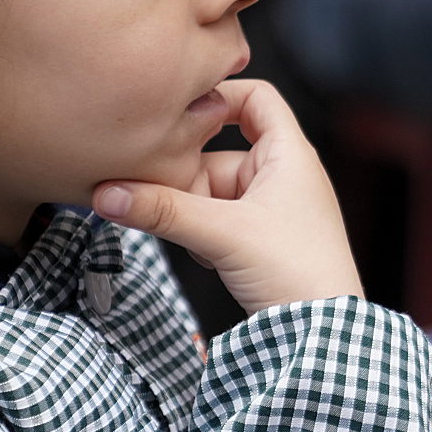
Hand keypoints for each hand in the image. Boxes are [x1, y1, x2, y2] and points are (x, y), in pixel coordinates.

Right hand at [91, 81, 363, 313]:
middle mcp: (283, 174)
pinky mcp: (261, 239)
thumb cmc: (297, 272)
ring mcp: (271, 208)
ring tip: (195, 237)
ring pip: (211, 191)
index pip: (256, 97)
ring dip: (192, 211)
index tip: (178, 111)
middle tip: (164, 200)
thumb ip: (164, 211)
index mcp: (289, 154)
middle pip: (217, 153)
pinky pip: (218, 220)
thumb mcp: (223, 234)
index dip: (218, 96)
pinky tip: (207, 256)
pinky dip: (203, 233)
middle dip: (187, 178)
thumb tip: (109, 194)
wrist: (322, 335)